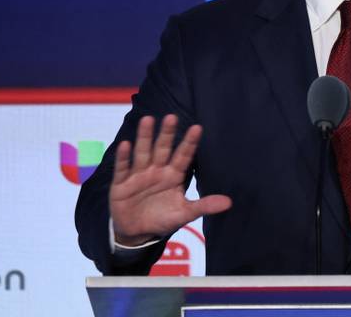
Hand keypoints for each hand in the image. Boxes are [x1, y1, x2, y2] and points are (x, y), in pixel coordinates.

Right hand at [109, 114, 231, 245]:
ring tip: (148, 120)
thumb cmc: (162, 219)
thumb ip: (204, 206)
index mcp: (173, 175)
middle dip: (167, 134)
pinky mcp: (121, 184)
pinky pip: (123, 168)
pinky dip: (124, 158)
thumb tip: (229, 203)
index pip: (183, 156)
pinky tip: (126, 144)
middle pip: (162, 149)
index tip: (198, 128)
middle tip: (172, 117)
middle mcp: (157, 170)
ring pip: (143, 152)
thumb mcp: (184, 214)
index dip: (190, 143)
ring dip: (145, 137)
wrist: (136, 232)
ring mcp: (138, 175)